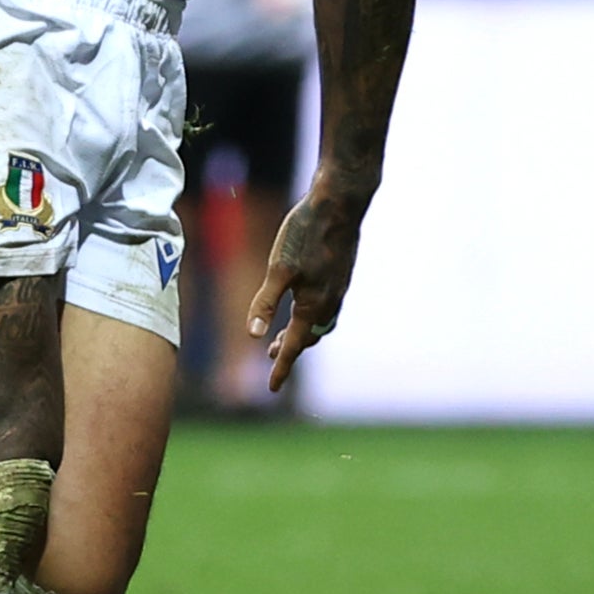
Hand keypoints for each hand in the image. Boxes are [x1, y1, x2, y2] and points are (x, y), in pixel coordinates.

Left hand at [247, 178, 369, 393]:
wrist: (340, 203)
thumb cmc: (305, 233)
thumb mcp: (277, 269)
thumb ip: (265, 302)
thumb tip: (252, 335)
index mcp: (313, 305)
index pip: (293, 345)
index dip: (281, 367)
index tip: (272, 389)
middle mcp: (330, 301)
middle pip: (308, 336)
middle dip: (290, 348)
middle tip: (270, 357)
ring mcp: (339, 288)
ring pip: (321, 322)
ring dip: (302, 332)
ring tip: (284, 334)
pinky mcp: (341, 273)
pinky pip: (328, 306)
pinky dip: (313, 315)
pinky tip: (304, 303)